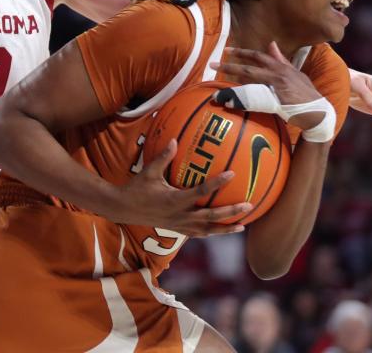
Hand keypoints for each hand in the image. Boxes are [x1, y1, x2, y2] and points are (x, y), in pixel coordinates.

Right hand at [109, 140, 251, 235]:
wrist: (123, 209)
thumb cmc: (136, 188)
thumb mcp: (148, 171)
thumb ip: (163, 157)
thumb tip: (175, 140)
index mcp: (174, 200)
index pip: (201, 192)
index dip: (217, 183)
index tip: (232, 174)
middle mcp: (180, 215)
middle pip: (211, 217)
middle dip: (231, 212)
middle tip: (248, 205)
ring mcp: (179, 225)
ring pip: (207, 230)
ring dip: (225, 228)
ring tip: (242, 225)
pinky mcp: (177, 230)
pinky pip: (198, 233)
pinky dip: (211, 232)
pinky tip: (221, 229)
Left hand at [211, 42, 324, 129]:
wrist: (317, 111)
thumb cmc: (306, 92)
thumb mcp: (295, 73)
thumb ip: (281, 59)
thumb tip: (271, 44)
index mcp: (281, 67)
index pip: (258, 56)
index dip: (241, 52)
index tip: (227, 50)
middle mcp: (277, 75)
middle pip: (249, 68)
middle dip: (230, 65)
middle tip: (213, 64)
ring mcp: (276, 88)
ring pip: (249, 83)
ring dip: (231, 84)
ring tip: (217, 85)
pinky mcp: (275, 101)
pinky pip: (254, 99)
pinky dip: (241, 99)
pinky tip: (229, 101)